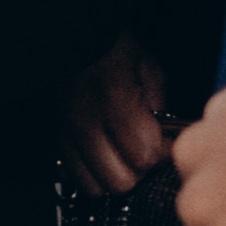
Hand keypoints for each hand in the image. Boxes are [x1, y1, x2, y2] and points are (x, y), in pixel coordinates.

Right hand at [65, 36, 175, 195]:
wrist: (65, 37)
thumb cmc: (109, 47)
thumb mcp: (148, 67)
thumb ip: (161, 105)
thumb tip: (170, 137)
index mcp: (114, 101)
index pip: (145, 156)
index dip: (164, 154)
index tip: (167, 141)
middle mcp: (85, 122)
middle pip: (120, 180)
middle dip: (141, 172)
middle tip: (148, 152)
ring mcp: (66, 134)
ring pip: (95, 187)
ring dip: (116, 178)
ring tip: (126, 158)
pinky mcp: (55, 139)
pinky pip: (76, 177)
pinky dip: (95, 175)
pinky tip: (106, 158)